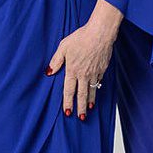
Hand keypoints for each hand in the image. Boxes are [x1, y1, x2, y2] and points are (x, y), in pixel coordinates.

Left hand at [47, 1, 121, 119]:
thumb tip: (49, 72)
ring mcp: (95, 72)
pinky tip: (96, 91)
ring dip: (90, 101)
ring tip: (89, 109)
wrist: (100, 33)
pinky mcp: (103, 68)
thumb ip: (56, 61)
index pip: (69, 90)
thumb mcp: (63, 47)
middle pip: (81, 95)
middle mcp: (84, 74)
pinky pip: (99, 81)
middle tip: (81, 118)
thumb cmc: (81, 37)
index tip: (67, 112)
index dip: (68, 102)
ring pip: (92, 90)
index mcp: (72, 70)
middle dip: (80, 108)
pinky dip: (97, 88)